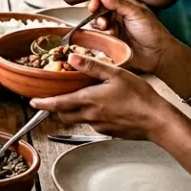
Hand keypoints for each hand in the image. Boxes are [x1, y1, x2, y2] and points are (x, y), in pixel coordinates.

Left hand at [30, 54, 181, 140]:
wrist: (158, 121)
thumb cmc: (141, 98)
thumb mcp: (116, 74)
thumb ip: (92, 67)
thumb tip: (73, 58)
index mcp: (88, 100)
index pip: (57, 104)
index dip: (42, 103)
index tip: (33, 102)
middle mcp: (90, 116)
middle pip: (63, 115)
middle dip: (56, 108)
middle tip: (54, 99)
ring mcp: (99, 126)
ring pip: (78, 120)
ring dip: (73, 112)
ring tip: (80, 100)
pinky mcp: (109, 132)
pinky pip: (93, 124)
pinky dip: (91, 116)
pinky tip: (103, 107)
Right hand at [85, 0, 177, 73]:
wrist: (158, 54)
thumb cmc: (152, 32)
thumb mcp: (136, 14)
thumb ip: (118, 4)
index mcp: (122, 9)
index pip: (104, 3)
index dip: (96, 3)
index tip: (94, 6)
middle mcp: (115, 20)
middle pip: (97, 15)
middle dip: (96, 17)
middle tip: (103, 23)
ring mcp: (112, 33)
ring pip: (96, 27)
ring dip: (98, 28)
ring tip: (109, 32)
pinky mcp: (110, 45)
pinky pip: (98, 40)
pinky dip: (98, 39)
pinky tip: (108, 40)